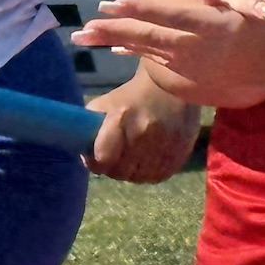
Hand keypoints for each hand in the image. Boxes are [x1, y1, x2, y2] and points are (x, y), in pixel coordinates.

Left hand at [85, 71, 202, 182]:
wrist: (169, 86)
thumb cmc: (131, 96)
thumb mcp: (104, 105)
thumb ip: (91, 129)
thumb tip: (85, 154)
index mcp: (121, 119)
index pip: (103, 159)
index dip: (96, 163)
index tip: (95, 159)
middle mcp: (143, 134)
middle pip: (121, 172)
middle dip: (113, 168)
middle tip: (113, 160)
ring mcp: (164, 146)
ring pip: (139, 177)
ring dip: (132, 172)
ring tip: (130, 160)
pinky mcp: (179, 153)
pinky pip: (158, 176)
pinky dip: (149, 173)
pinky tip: (146, 163)